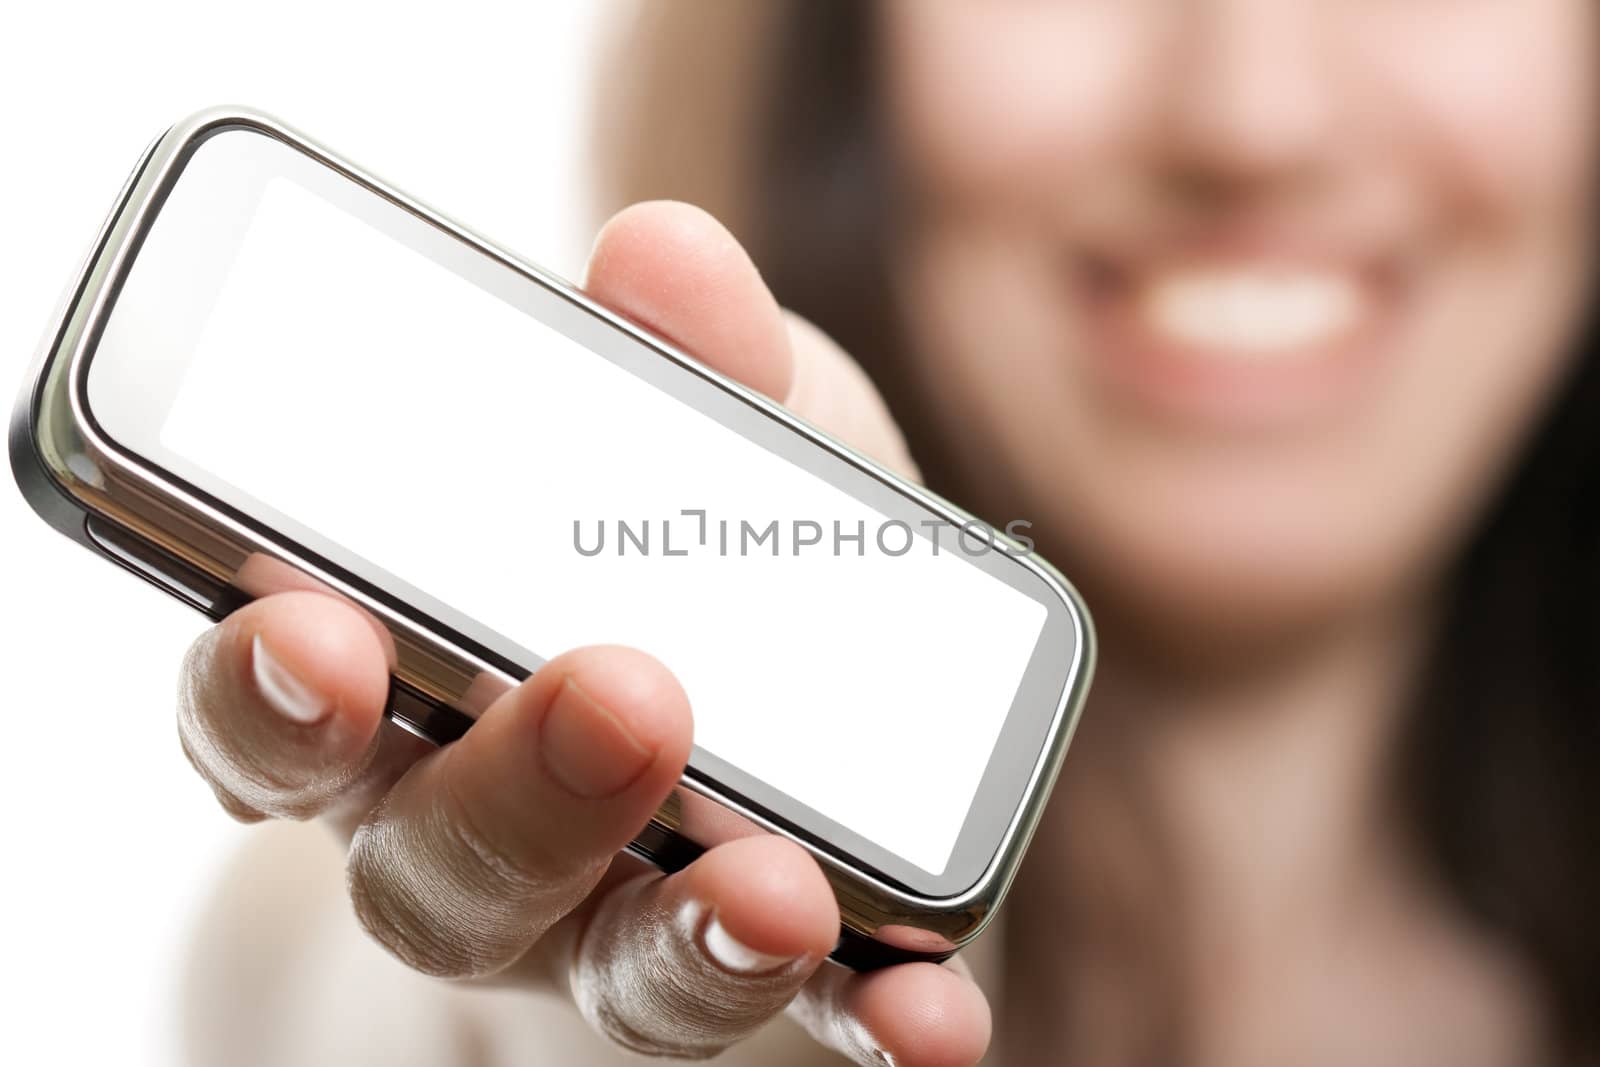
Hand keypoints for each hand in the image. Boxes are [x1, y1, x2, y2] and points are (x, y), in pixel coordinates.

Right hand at [177, 201, 990, 1065]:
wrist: (751, 726)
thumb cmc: (670, 556)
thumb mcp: (683, 437)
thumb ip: (673, 362)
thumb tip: (662, 252)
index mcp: (405, 690)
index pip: (277, 715)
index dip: (266, 693)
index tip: (305, 635)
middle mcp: (474, 831)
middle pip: (438, 867)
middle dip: (516, 796)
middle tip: (615, 700)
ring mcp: (607, 925)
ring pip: (603, 970)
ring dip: (687, 935)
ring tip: (775, 886)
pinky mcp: (753, 967)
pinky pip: (796, 1022)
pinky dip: (864, 1019)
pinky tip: (933, 1021)